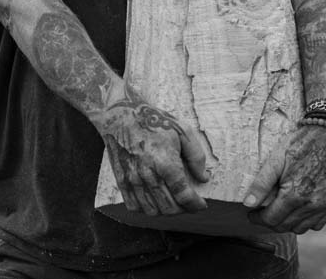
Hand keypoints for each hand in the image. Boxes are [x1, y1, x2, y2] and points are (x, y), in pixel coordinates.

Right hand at [97, 85, 209, 215]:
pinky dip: (146, 209)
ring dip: (165, 211)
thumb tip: (203, 178)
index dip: (195, 205)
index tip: (201, 205)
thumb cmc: (154, 120)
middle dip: (183, 209)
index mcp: (166, 162)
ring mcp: (133, 179)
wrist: (122, 114)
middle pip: (169, 208)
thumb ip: (196, 156)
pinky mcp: (121, 180)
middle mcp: (148, 174)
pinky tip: (153, 200)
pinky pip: (133, 206)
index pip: (184, 196)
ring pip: (152, 211)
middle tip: (188, 202)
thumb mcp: (182, 130)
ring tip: (172, 201)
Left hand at [243, 125, 325, 233]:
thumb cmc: (300, 144)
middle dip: (270, 222)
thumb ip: (261, 183)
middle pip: (285, 226)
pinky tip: (297, 208)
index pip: (272, 220)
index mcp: (294, 195)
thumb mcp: (276, 158)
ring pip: (300, 228)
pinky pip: (316, 225)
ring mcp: (323, 206)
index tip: (251, 214)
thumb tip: (248, 204)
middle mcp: (311, 205)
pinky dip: (305, 221)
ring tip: (279, 209)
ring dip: (287, 223)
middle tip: (262, 212)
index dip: (258, 219)